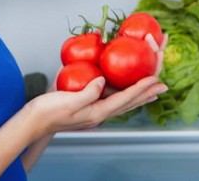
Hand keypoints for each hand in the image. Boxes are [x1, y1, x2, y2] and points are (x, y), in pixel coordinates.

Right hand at [27, 32, 168, 135]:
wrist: (34, 120)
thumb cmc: (49, 111)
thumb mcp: (68, 101)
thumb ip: (87, 92)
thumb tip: (102, 80)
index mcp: (98, 112)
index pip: (125, 98)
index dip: (141, 87)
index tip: (155, 79)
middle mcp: (101, 111)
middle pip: (130, 100)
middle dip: (148, 91)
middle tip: (164, 84)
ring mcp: (96, 108)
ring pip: (124, 99)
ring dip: (141, 91)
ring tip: (154, 86)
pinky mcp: (90, 102)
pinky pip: (113, 95)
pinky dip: (125, 89)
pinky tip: (127, 83)